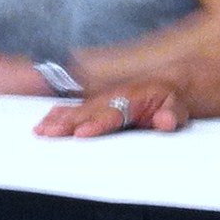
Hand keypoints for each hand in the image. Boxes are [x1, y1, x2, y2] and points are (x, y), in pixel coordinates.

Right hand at [33, 80, 189, 137]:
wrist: (170, 85)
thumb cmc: (172, 100)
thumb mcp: (179, 107)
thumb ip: (173, 114)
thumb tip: (165, 121)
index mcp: (132, 97)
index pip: (112, 113)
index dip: (96, 124)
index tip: (81, 133)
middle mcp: (113, 96)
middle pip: (87, 112)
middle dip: (67, 123)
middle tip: (48, 134)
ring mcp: (103, 98)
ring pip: (77, 110)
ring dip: (58, 120)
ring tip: (41, 130)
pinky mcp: (98, 103)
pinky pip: (75, 108)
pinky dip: (59, 114)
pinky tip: (45, 123)